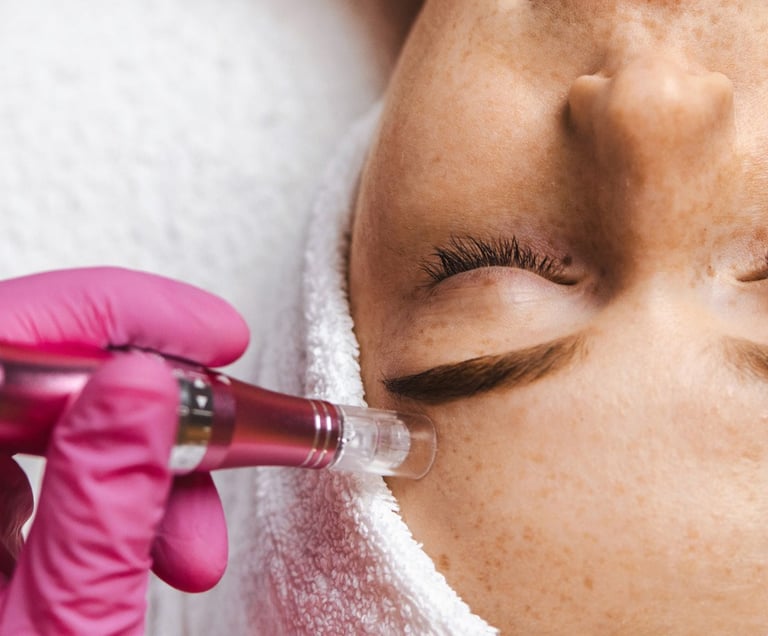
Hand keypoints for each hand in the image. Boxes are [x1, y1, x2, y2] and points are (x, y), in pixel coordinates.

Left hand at [0, 268, 248, 632]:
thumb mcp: (65, 632)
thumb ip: (101, 507)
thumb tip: (145, 385)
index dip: (112, 313)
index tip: (212, 336)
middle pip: (34, 377)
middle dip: (155, 404)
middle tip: (227, 439)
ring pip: (57, 424)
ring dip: (149, 464)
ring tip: (195, 538)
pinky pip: (54, 466)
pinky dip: (123, 490)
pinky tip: (157, 542)